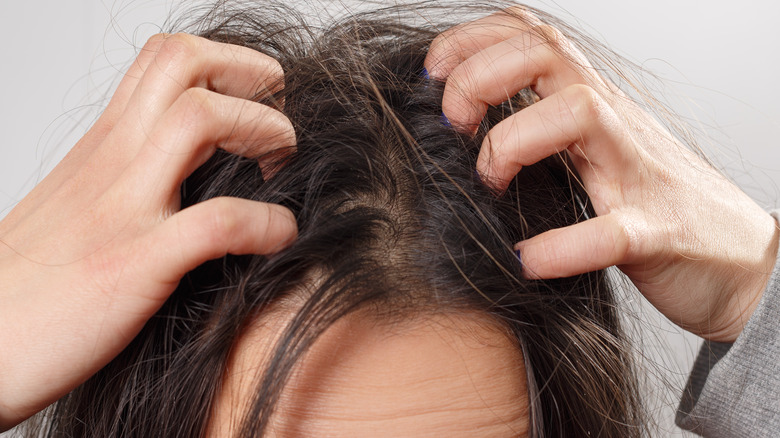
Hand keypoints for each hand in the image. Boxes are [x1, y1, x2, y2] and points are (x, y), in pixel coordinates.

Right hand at [0, 33, 297, 429]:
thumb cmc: (26, 286)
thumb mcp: (76, 204)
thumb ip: (127, 175)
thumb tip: (187, 174)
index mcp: (102, 146)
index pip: (163, 61)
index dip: (225, 62)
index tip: (258, 101)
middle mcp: (111, 162)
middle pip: (183, 63)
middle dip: (252, 75)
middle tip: (281, 121)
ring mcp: (122, 210)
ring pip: (200, 119)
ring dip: (264, 133)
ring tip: (282, 171)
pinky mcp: (133, 266)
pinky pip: (218, 224)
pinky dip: (266, 225)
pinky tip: (280, 236)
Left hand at [425, 8, 778, 343]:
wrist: (741, 261)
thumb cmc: (652, 207)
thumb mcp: (591, 157)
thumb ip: (540, 137)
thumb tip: (461, 137)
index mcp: (591, 106)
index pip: (530, 37)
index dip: (472, 41)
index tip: (430, 73)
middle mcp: (614, 125)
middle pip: (546, 55)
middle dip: (481, 78)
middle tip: (453, 124)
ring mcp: (637, 174)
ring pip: (579, 113)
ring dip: (514, 141)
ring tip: (491, 183)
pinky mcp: (656, 233)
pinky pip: (611, 231)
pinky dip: (563, 247)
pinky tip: (530, 260)